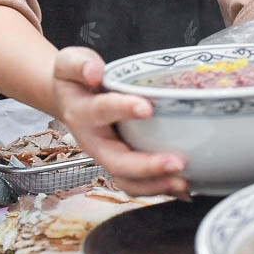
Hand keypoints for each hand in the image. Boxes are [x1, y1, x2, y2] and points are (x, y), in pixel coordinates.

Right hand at [50, 46, 189, 198]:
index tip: (146, 107)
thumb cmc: (76, 80)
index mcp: (82, 113)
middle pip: (117, 161)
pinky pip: (138, 184)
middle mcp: (94, 141)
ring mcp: (108, 157)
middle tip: (176, 162)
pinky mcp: (121, 166)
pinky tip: (184, 190)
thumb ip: (80, 63)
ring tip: (184, 182)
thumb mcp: (69, 63)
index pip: (102, 111)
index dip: (122, 109)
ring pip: (127, 180)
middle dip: (147, 166)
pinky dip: (160, 189)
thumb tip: (94, 71)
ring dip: (156, 185)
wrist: (69, 100)